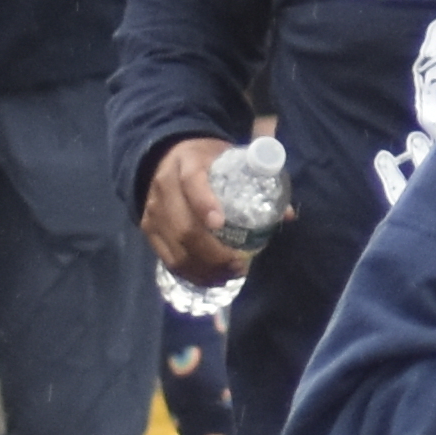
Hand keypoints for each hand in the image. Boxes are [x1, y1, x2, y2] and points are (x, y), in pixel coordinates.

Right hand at [138, 137, 254, 284]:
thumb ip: (257, 181)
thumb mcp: (230, 159)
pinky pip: (168, 259)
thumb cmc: (207, 160)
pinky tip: (212, 278)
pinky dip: (191, 273)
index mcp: (188, 163)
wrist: (164, 156)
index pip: (192, 182)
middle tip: (239, 265)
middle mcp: (165, 187)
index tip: (220, 224)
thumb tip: (287, 215)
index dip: (204, 204)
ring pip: (176, 249)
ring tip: (230, 275)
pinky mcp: (148, 229)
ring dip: (204, 269)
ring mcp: (153, 211)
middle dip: (213, 253)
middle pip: (184, 227)